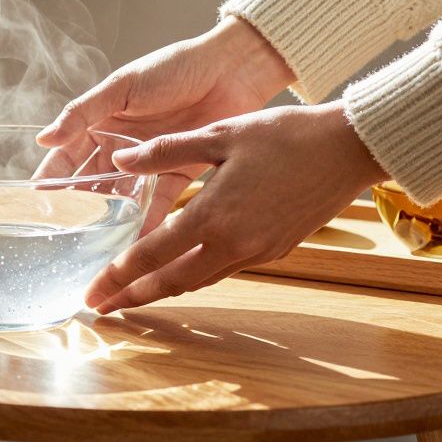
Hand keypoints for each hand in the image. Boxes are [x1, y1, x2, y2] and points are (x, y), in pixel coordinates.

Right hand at [36, 17, 293, 230]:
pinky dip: (146, 221)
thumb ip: (82, 114)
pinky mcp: (178, 175)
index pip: (67, 157)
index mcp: (101, 123)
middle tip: (63, 235)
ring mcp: (148, 163)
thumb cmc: (173, 68)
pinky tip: (135, 242)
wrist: (230, 69)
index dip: (52, 180)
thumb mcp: (121, 87)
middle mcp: (120, 147)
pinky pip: (157, 203)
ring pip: (121, 198)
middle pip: (91, 183)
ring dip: (108, 219)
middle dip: (78, 208)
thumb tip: (43, 139)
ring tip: (94, 245)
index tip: (37, 206)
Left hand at [84, 101, 387, 313]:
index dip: (118, 275)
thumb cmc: (285, 134)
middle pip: (172, 282)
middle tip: (101, 307)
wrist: (349, 149)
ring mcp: (257, 251)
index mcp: (214, 214)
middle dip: (132, 297)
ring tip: (131, 296)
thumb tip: (120, 159)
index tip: (92, 291)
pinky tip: (179, 270)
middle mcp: (234, 242)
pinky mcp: (275, 250)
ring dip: (163, 290)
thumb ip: (165, 151)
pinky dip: (194, 275)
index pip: (152, 254)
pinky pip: (224, 270)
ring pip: (199, 280)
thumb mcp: (219, 133)